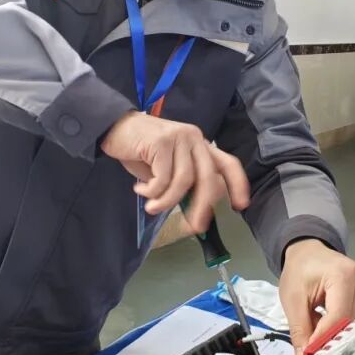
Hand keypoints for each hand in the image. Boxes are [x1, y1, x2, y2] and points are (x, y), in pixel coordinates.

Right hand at [100, 112, 250, 231]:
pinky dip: (151, 192)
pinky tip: (139, 189)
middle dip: (203, 206)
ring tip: (151, 206)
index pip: (228, 163)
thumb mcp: (167, 168)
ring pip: (183, 181)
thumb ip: (184, 183)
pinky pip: (162, 178)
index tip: (240, 206)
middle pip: (207, 177)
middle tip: (195, 226)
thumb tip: (198, 210)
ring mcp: (179, 137)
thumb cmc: (141, 151)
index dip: (237, 184)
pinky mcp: (161, 141)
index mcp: (200, 145)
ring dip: (166, 201)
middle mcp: (194, 138)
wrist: (113, 128)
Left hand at [278, 240, 354, 354]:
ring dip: (338, 333)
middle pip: (352, 322)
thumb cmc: (300, 271)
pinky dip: (344, 327)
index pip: (339, 317)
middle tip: (312, 352)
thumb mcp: (292, 299)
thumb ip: (300, 329)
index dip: (325, 339)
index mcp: (343, 275)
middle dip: (332, 340)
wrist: (308, 252)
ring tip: (318, 331)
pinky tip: (329, 324)